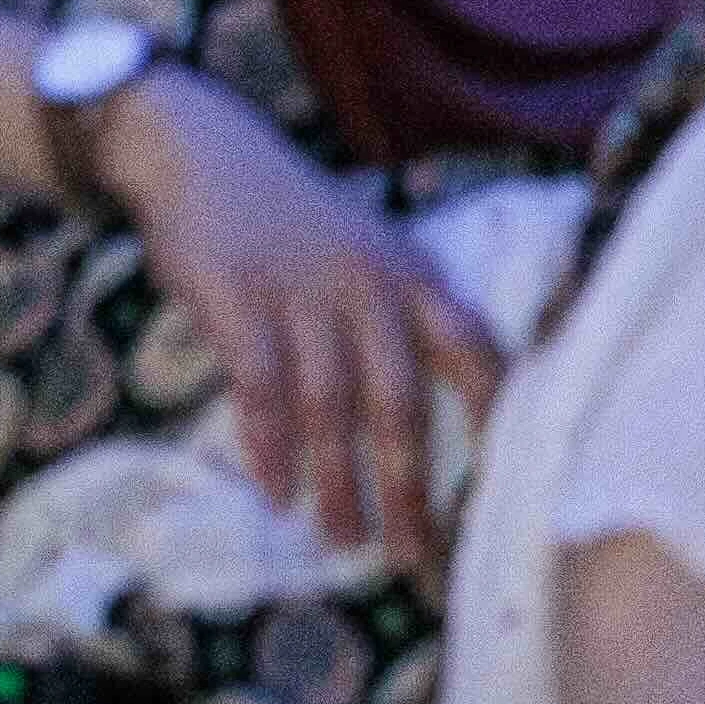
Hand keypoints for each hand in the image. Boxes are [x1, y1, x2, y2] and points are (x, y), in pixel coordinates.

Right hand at [100, 74, 496, 561]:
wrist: (200, 150)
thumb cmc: (290, 214)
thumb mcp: (366, 247)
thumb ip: (397, 313)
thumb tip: (420, 415)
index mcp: (410, 274)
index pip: (473, 351)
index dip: (492, 418)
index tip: (504, 485)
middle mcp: (366, 285)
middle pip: (398, 403)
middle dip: (408, 487)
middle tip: (411, 553)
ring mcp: (301, 292)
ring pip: (329, 407)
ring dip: (338, 484)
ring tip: (343, 540)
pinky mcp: (238, 298)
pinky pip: (260, 388)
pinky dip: (270, 445)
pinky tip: (277, 491)